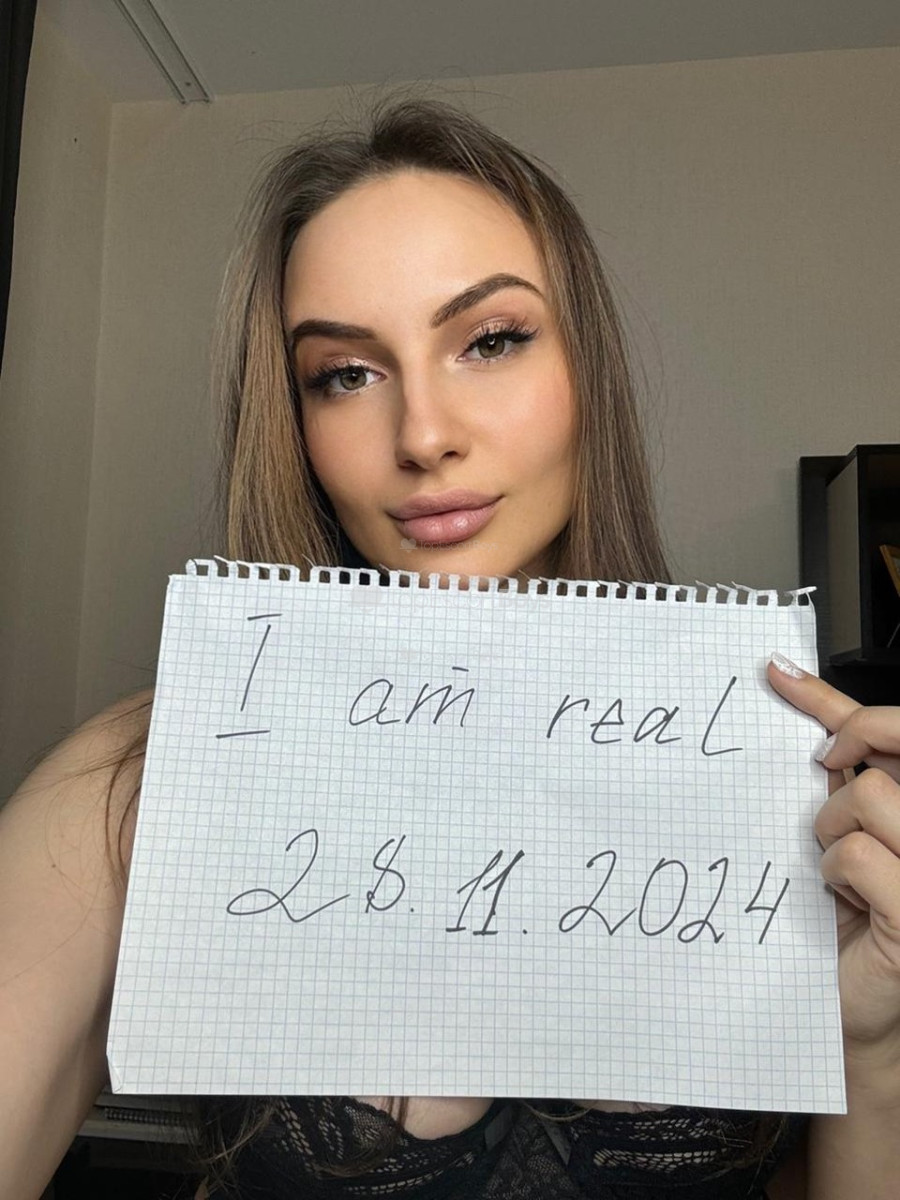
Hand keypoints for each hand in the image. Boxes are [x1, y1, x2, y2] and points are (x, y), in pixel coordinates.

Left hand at [767, 653, 899, 1072]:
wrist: (856, 1009)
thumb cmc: (847, 921)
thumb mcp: (838, 832)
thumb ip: (836, 774)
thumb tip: (786, 688)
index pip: (892, 727)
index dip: (830, 695)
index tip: (774, 674)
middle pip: (890, 745)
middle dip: (844, 747)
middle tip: (819, 772)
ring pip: (868, 795)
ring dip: (831, 828)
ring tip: (833, 865)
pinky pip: (856, 853)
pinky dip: (835, 872)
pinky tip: (844, 900)